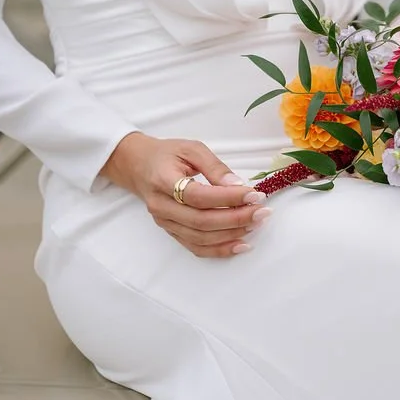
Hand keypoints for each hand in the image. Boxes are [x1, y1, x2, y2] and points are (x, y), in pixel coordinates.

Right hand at [101, 132, 269, 257]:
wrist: (137, 166)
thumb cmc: (167, 154)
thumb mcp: (192, 149)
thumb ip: (215, 167)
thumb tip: (238, 185)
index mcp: (163, 180)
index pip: (198, 195)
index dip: (228, 198)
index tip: (254, 194)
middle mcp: (161, 206)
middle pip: (201, 221)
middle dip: (236, 218)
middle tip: (262, 211)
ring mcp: (165, 222)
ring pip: (200, 237)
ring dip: (232, 234)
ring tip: (256, 223)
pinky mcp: (171, 231)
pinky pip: (195, 247)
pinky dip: (220, 249)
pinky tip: (241, 244)